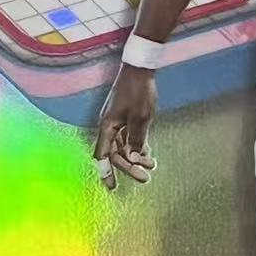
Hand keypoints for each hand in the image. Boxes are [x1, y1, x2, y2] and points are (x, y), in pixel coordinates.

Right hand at [93, 65, 158, 188]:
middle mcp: (109, 126)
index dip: (107, 172)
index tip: (112, 187)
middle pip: (116, 153)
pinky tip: (148, 153)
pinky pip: (129, 137)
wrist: (140, 68)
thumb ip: (136, 139)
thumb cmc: (138, 91)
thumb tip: (133, 158)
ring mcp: (117, 121)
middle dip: (130, 167)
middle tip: (145, 178)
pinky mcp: (125, 116)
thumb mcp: (141, 118)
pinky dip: (138, 145)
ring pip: (124, 146)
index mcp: (107, 126)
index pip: (103, 155)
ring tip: (152, 165)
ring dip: (136, 156)